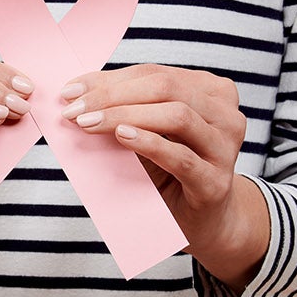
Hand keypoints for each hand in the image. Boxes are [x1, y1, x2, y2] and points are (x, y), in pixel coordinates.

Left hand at [58, 63, 266, 291]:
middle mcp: (226, 114)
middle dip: (113, 96)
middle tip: (74, 109)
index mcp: (211, 92)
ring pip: (177, 116)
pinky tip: (122, 137)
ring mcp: (225, 148)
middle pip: (166, 88)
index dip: (110, 79)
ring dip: (125, 116)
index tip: (71, 90)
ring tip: (89, 123)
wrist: (203, 222)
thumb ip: (125, 110)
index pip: (155, 74)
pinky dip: (149, 143)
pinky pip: (181, 157)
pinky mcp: (216, 182)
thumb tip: (77, 94)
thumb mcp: (148, 134)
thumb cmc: (171, 173)